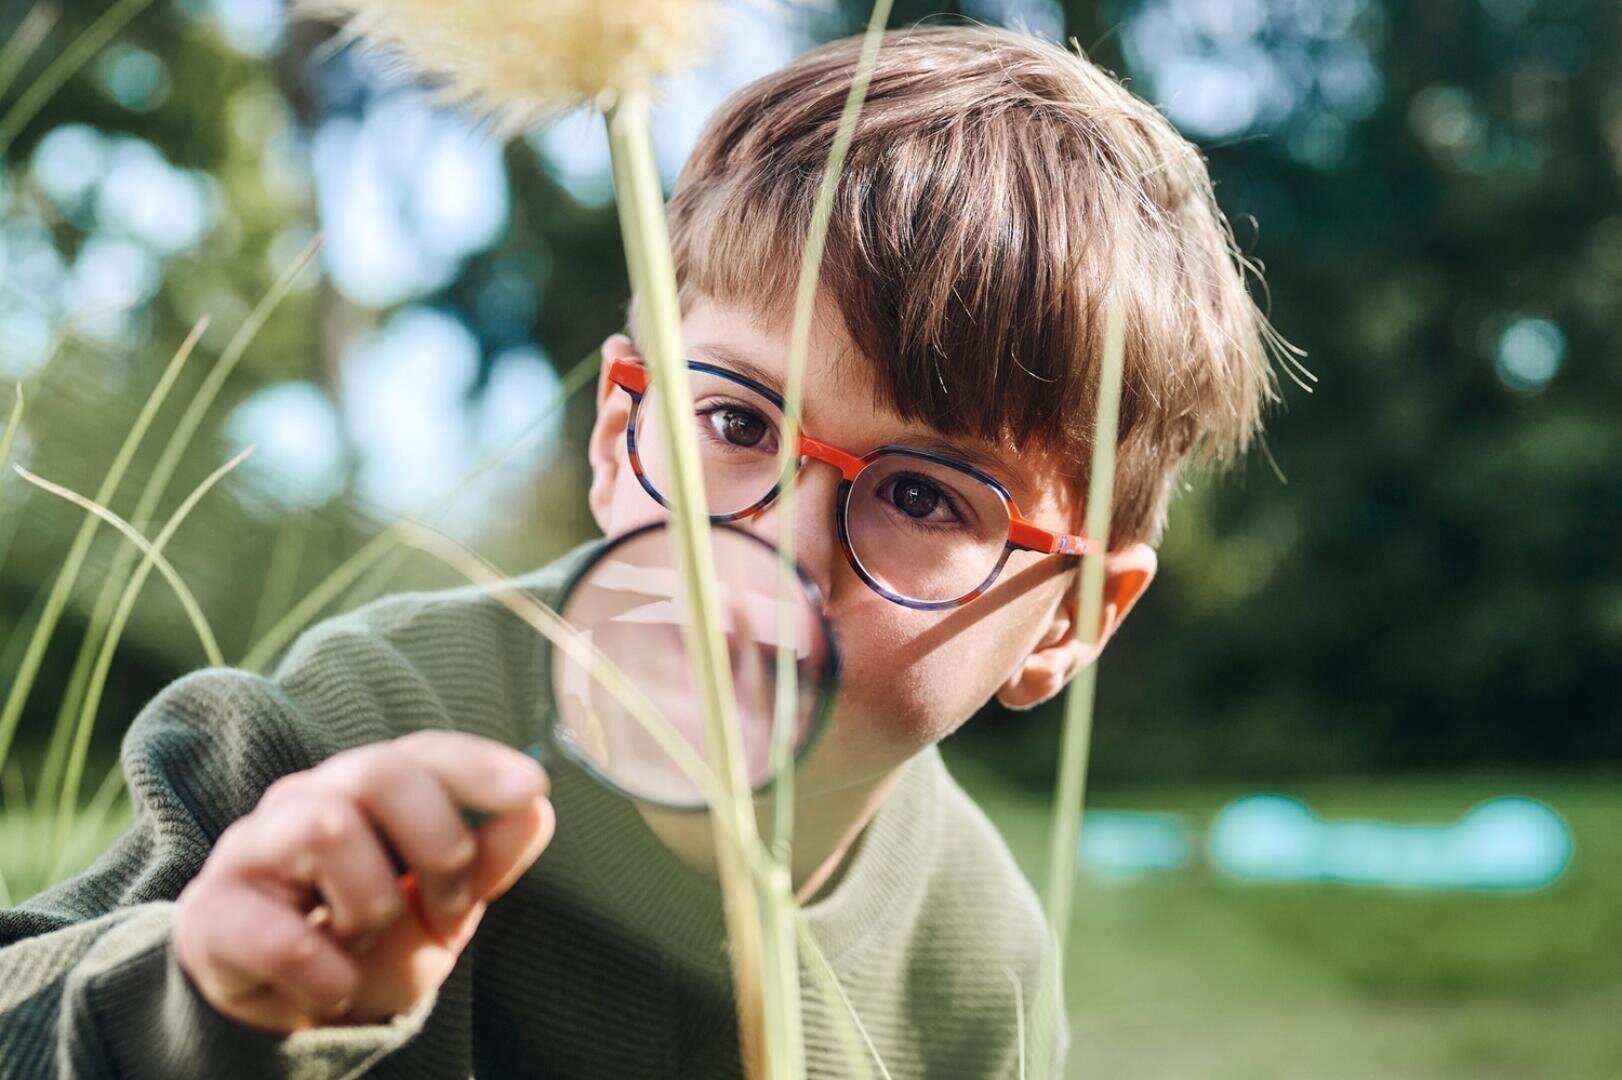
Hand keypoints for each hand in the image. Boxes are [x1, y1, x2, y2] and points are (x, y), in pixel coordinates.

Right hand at [174, 730, 552, 1032]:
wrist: (289, 1010)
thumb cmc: (371, 940)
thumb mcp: (442, 908)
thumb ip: (488, 860)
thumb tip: (537, 810)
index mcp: (368, 788)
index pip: (423, 751)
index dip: (478, 764)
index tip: (532, 788)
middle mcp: (308, 798)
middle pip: (378, 772)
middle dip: (438, 843)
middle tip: (448, 906)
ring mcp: (253, 847)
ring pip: (329, 828)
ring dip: (373, 903)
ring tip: (366, 938)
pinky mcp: (211, 912)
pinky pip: (279, 932)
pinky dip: (326, 970)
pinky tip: (334, 983)